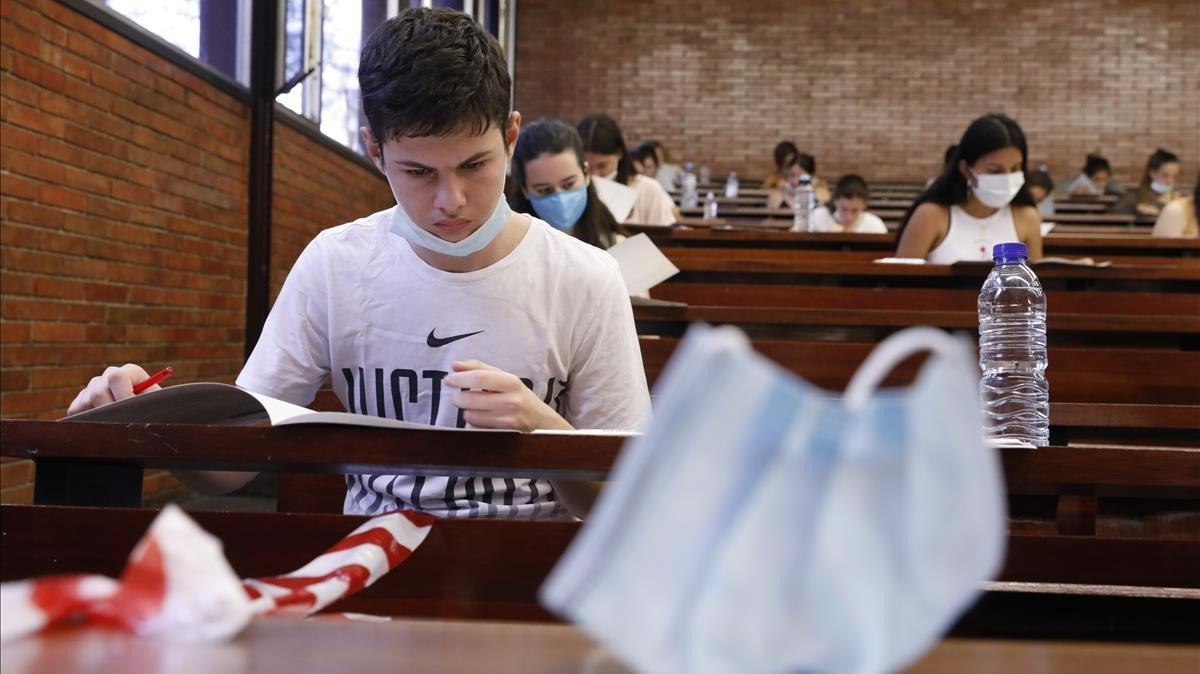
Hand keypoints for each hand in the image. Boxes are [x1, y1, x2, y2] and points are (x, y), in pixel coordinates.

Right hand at [67, 363, 159, 414]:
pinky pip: (75, 410)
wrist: (146, 418)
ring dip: (99, 416)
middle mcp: (109, 376)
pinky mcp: (81, 401)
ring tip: (116, 423)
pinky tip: (101, 423)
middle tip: (121, 422)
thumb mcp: (155, 406)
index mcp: (130, 372)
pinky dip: (85, 420)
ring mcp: (93, 386)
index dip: (122, 395)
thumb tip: (131, 408)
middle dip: (109, 410)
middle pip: (98, 391)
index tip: (131, 410)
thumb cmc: (154, 412)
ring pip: (86, 401)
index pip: (116, 377)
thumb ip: (144, 403)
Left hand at [444, 360, 571, 432]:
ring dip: (467, 412)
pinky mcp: (504, 434)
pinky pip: (477, 428)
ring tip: (475, 408)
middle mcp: (511, 400)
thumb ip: (479, 369)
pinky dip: (475, 423)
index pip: (479, 377)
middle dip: (459, 398)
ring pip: (471, 416)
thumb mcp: (505, 378)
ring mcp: (508, 419)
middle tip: (459, 396)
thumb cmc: (519, 396)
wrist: (541, 421)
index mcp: (511, 382)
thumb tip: (455, 365)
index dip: (460, 379)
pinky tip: (483, 418)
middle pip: (470, 399)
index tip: (448, 380)